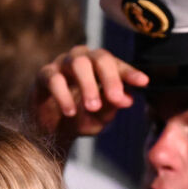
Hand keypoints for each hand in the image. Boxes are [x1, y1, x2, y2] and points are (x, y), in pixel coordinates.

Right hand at [33, 46, 147, 143]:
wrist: (53, 130)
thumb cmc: (83, 118)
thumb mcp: (102, 115)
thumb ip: (113, 105)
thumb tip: (128, 99)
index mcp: (101, 69)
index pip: (118, 65)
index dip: (130, 73)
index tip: (144, 82)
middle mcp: (83, 60)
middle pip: (99, 57)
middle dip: (110, 77)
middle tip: (116, 98)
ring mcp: (62, 65)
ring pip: (77, 63)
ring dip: (88, 85)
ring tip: (93, 107)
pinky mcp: (44, 75)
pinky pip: (54, 78)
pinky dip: (63, 95)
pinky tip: (70, 112)